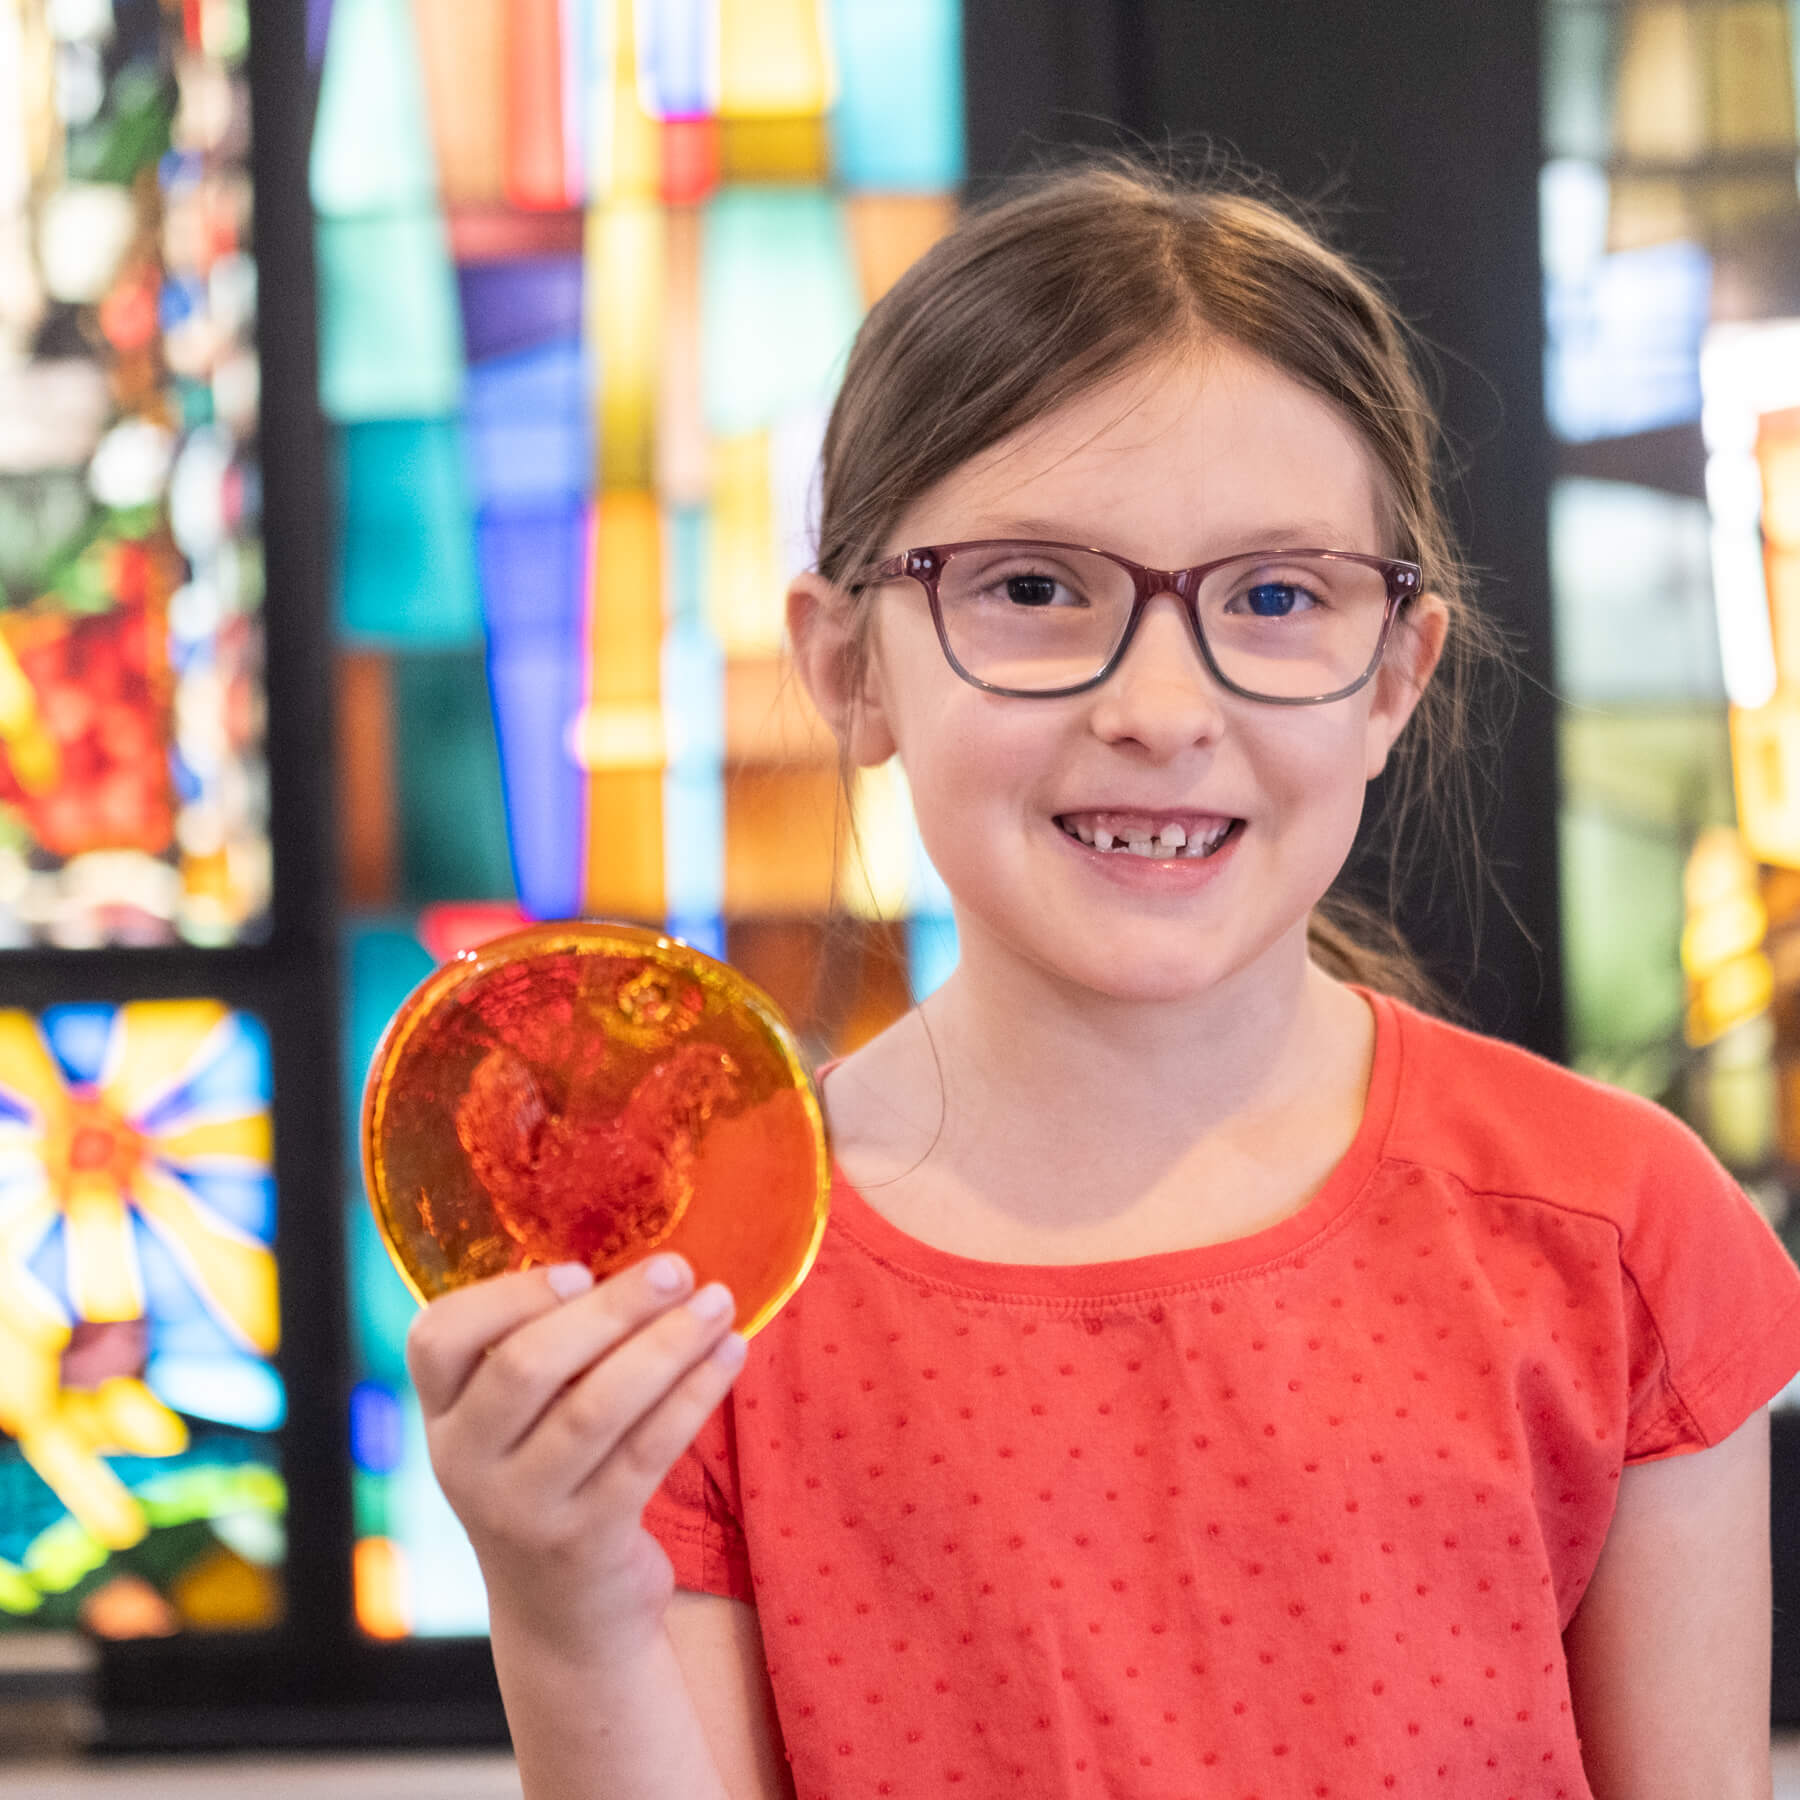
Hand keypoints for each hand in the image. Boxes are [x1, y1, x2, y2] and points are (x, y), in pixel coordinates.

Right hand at [406, 1255, 743, 1663]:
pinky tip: (731, 1355)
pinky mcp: (585, 1542)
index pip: (435, 1339)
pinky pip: (647, 1453)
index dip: (506, 1295)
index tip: (582, 1268)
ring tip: (719, 1303)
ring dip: (668, 1345)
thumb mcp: (519, 1423)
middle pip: (526, 1365)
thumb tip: (635, 1252)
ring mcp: (522, 1509)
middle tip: (677, 1268)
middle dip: (612, 1308)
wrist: (566, 1618)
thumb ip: (545, 1347)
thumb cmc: (556, 1476)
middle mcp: (465, 1462)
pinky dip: (694, 1394)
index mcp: (442, 1414)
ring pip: (597, 1408)